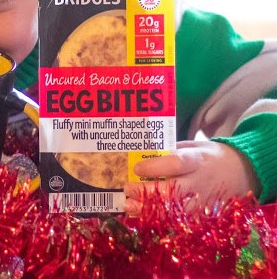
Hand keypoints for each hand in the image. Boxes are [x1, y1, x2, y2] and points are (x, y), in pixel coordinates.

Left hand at [123, 140, 259, 215]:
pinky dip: (160, 221)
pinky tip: (142, 218)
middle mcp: (200, 182)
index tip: (137, 168)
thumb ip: (171, 151)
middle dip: (146, 192)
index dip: (155, 167)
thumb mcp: (194, 146)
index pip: (176, 163)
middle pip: (173, 191)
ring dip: (149, 211)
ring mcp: (203, 202)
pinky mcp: (204, 216)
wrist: (243, 172)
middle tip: (127, 189)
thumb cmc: (210, 156)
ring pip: (176, 211)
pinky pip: (181, 222)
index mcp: (197, 160)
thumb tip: (143, 154)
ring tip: (129, 207)